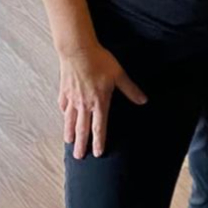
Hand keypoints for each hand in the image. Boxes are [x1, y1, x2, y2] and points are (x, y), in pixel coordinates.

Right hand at [59, 42, 146, 159]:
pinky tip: (63, 116)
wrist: (77, 50)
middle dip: (81, 144)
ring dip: (70, 133)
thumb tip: (143, 100)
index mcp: (98, 102)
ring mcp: (72, 98)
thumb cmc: (99, 61)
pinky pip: (64, 105)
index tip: (97, 153)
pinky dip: (64, 113)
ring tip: (69, 142)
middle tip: (79, 158)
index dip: (99, 141)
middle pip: (82, 128)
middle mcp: (84, 104)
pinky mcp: (65, 90)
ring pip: (70, 120)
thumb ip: (130, 89)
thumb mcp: (119, 75)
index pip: (99, 127)